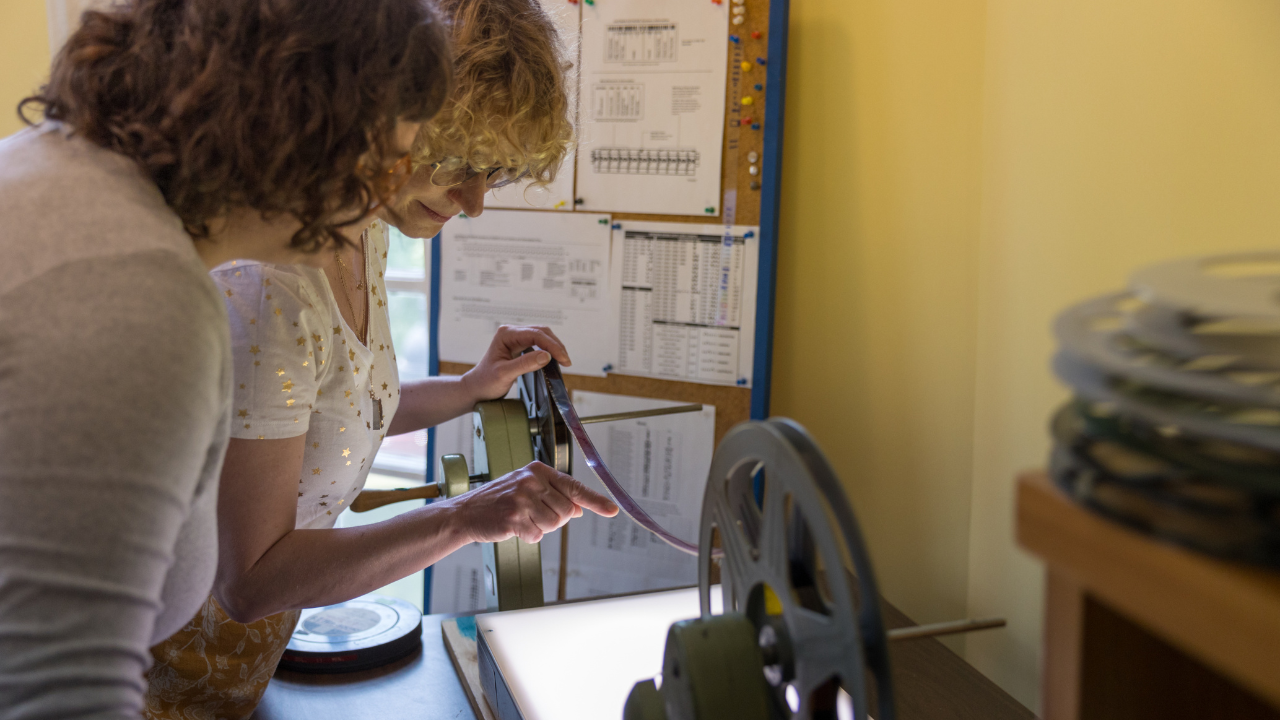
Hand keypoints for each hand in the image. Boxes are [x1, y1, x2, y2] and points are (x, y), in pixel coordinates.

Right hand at [452, 462, 618, 543]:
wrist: (465, 512)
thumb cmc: (497, 500)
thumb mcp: (526, 489)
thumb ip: (554, 495)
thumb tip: (579, 508)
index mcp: (537, 470)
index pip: (573, 486)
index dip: (595, 500)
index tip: (612, 509)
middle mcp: (531, 481)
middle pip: (566, 511)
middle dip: (554, 519)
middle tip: (533, 515)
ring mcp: (522, 499)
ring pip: (554, 525)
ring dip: (540, 528)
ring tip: (522, 519)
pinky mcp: (514, 517)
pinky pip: (537, 535)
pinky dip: (528, 537)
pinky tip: (514, 527)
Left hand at [461, 325, 571, 401]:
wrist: (476, 389)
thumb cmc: (485, 382)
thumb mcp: (505, 374)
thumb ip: (525, 364)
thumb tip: (546, 355)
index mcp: (506, 334)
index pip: (536, 335)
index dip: (552, 346)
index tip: (563, 359)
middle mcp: (511, 332)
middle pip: (541, 332)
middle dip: (556, 345)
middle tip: (566, 361)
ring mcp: (515, 338)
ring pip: (542, 336)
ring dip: (554, 347)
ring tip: (563, 361)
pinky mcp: (519, 346)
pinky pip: (538, 344)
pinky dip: (549, 350)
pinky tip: (554, 359)